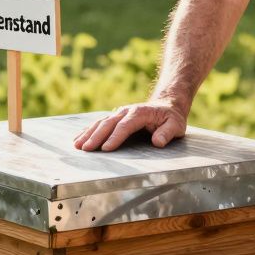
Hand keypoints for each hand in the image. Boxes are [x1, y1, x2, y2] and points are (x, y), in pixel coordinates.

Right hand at [73, 99, 188, 151]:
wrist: (167, 104)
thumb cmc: (171, 118)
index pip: (125, 126)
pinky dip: (88, 130)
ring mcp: (119, 113)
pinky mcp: (115, 117)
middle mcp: (126, 111)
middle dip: (96, 136)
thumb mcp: (176, 125)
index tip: (106, 148)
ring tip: (78, 145)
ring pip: (100, 122)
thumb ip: (167, 132)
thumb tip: (158, 141)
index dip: (115, 137)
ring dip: (88, 133)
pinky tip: (78, 138)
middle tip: (86, 149)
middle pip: (109, 124)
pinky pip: (99, 123)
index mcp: (140, 113)